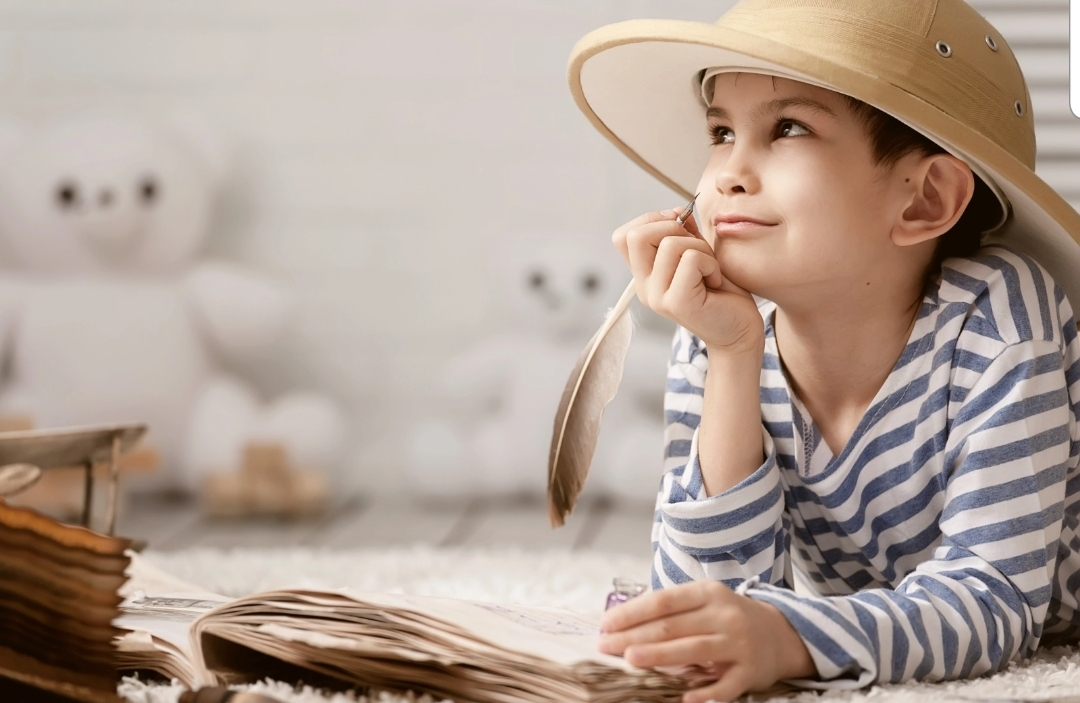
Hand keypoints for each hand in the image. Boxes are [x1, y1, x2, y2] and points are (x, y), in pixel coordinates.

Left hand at [597, 581, 815, 701]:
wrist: (783, 634)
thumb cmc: (730, 618)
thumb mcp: (705, 602)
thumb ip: (673, 611)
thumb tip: (624, 622)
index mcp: (708, 594)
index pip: (663, 601)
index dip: (632, 612)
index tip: (606, 623)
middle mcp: (724, 615)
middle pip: (673, 626)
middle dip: (635, 636)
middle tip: (607, 645)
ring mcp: (739, 643)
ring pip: (693, 649)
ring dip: (660, 656)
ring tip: (632, 659)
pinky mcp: (751, 671)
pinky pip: (725, 686)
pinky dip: (706, 694)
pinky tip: (685, 699)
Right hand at [611, 209, 762, 352]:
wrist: (739, 330)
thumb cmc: (722, 292)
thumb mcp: (699, 253)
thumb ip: (685, 232)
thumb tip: (678, 211)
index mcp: (645, 275)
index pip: (623, 237)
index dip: (650, 220)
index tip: (679, 228)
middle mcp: (644, 287)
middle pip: (637, 235)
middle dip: (672, 228)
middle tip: (695, 247)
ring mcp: (657, 296)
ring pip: (670, 244)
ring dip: (700, 248)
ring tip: (710, 269)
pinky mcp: (676, 302)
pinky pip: (690, 259)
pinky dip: (710, 262)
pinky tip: (715, 280)